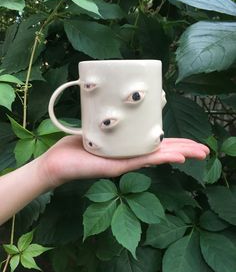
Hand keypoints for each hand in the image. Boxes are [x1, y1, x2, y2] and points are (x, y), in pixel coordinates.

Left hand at [40, 136, 208, 187]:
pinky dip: (161, 159)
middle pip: (162, 152)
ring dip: (180, 154)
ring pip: (157, 157)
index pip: (155, 145)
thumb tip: (117, 105)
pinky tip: (177, 156)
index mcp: (127, 148)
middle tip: (204, 150)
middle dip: (184, 149)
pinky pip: (142, 161)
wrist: (56, 164)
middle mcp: (129, 157)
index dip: (175, 142)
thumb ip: (109, 122)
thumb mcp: (95, 129)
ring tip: (200, 152)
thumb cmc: (73, 147)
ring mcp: (124, 163)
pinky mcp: (116, 167)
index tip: (190, 141)